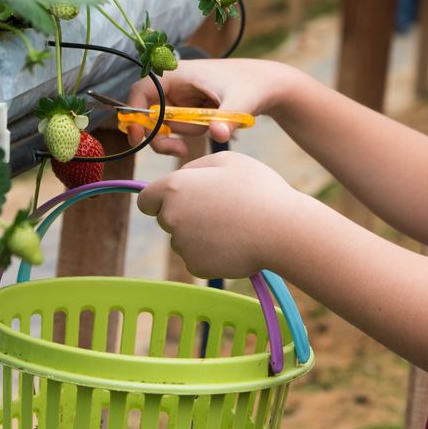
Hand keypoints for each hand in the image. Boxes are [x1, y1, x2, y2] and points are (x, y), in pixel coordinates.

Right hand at [124, 57, 293, 159]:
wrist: (267, 86)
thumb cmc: (253, 86)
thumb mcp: (241, 103)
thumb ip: (227, 119)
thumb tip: (218, 134)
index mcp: (177, 73)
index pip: (140, 92)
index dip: (134, 114)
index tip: (139, 138)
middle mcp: (173, 84)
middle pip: (149, 115)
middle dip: (162, 136)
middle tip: (180, 151)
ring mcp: (179, 97)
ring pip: (166, 126)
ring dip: (186, 134)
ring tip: (214, 124)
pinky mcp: (187, 109)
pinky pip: (179, 129)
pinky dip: (192, 134)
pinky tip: (214, 126)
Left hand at [136, 151, 305, 279]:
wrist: (280, 230)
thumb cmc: (257, 189)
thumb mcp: (227, 161)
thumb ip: (195, 167)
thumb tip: (181, 177)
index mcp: (174, 188)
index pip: (147, 200)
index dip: (160, 199)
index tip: (175, 201)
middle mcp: (171, 218)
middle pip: (166, 219)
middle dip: (184, 215)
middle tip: (217, 210)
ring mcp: (183, 245)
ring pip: (183, 240)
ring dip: (198, 235)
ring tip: (231, 226)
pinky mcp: (197, 267)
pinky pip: (197, 259)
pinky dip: (211, 254)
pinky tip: (234, 244)